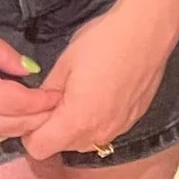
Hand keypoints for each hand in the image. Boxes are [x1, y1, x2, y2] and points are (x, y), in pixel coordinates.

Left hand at [19, 0, 178, 161]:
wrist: (148, 30)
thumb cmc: (102, 42)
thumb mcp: (64, 63)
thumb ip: (47, 92)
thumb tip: (39, 106)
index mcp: (76, 122)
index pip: (38, 148)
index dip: (30, 131)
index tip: (37, 108)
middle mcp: (98, 134)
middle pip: (63, 146)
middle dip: (54, 128)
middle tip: (59, 95)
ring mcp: (119, 129)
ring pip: (85, 140)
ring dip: (77, 125)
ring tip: (83, 92)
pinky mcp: (134, 119)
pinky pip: (106, 129)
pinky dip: (98, 118)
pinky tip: (104, 89)